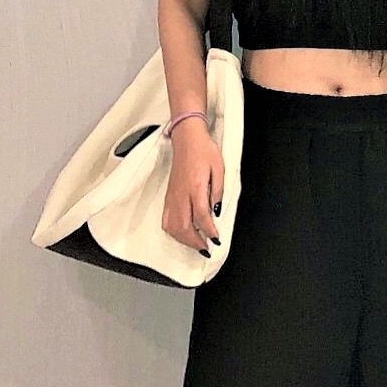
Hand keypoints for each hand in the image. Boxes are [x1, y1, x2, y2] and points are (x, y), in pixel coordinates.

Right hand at [164, 119, 223, 255]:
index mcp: (196, 187)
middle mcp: (182, 194)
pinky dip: (174, 231)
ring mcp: (173, 196)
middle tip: (206, 248)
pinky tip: (182, 234)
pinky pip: (167, 219)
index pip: (201, 217)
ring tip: (196, 244)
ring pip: (173, 226)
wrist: (187, 139)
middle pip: (185, 227)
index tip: (216, 239)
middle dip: (196, 242)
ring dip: (184, 240)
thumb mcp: (219, 169)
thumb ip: (218, 191)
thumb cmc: (203, 150)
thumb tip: (216, 211)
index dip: (209, 231)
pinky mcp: (169, 196)